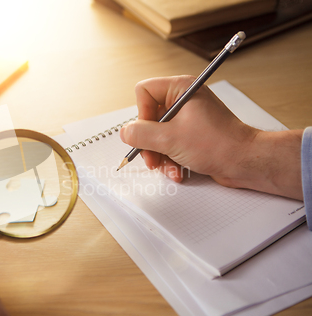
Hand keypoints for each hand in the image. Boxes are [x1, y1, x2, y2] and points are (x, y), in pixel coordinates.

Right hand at [120, 76, 302, 199]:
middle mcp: (183, 100)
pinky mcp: (191, 134)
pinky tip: (178, 171)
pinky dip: (170, 159)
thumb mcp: (171, 139)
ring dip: (159, 155)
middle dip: (149, 142)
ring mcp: (187, 118)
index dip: (142, 114)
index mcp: (181, 89)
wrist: (245, 162)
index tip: (149, 132)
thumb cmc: (219, 144)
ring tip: (168, 168)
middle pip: (149, 117)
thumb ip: (141, 134)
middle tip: (152, 158)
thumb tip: (125, 132)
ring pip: (157, 134)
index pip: (144, 92)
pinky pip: (169, 144)